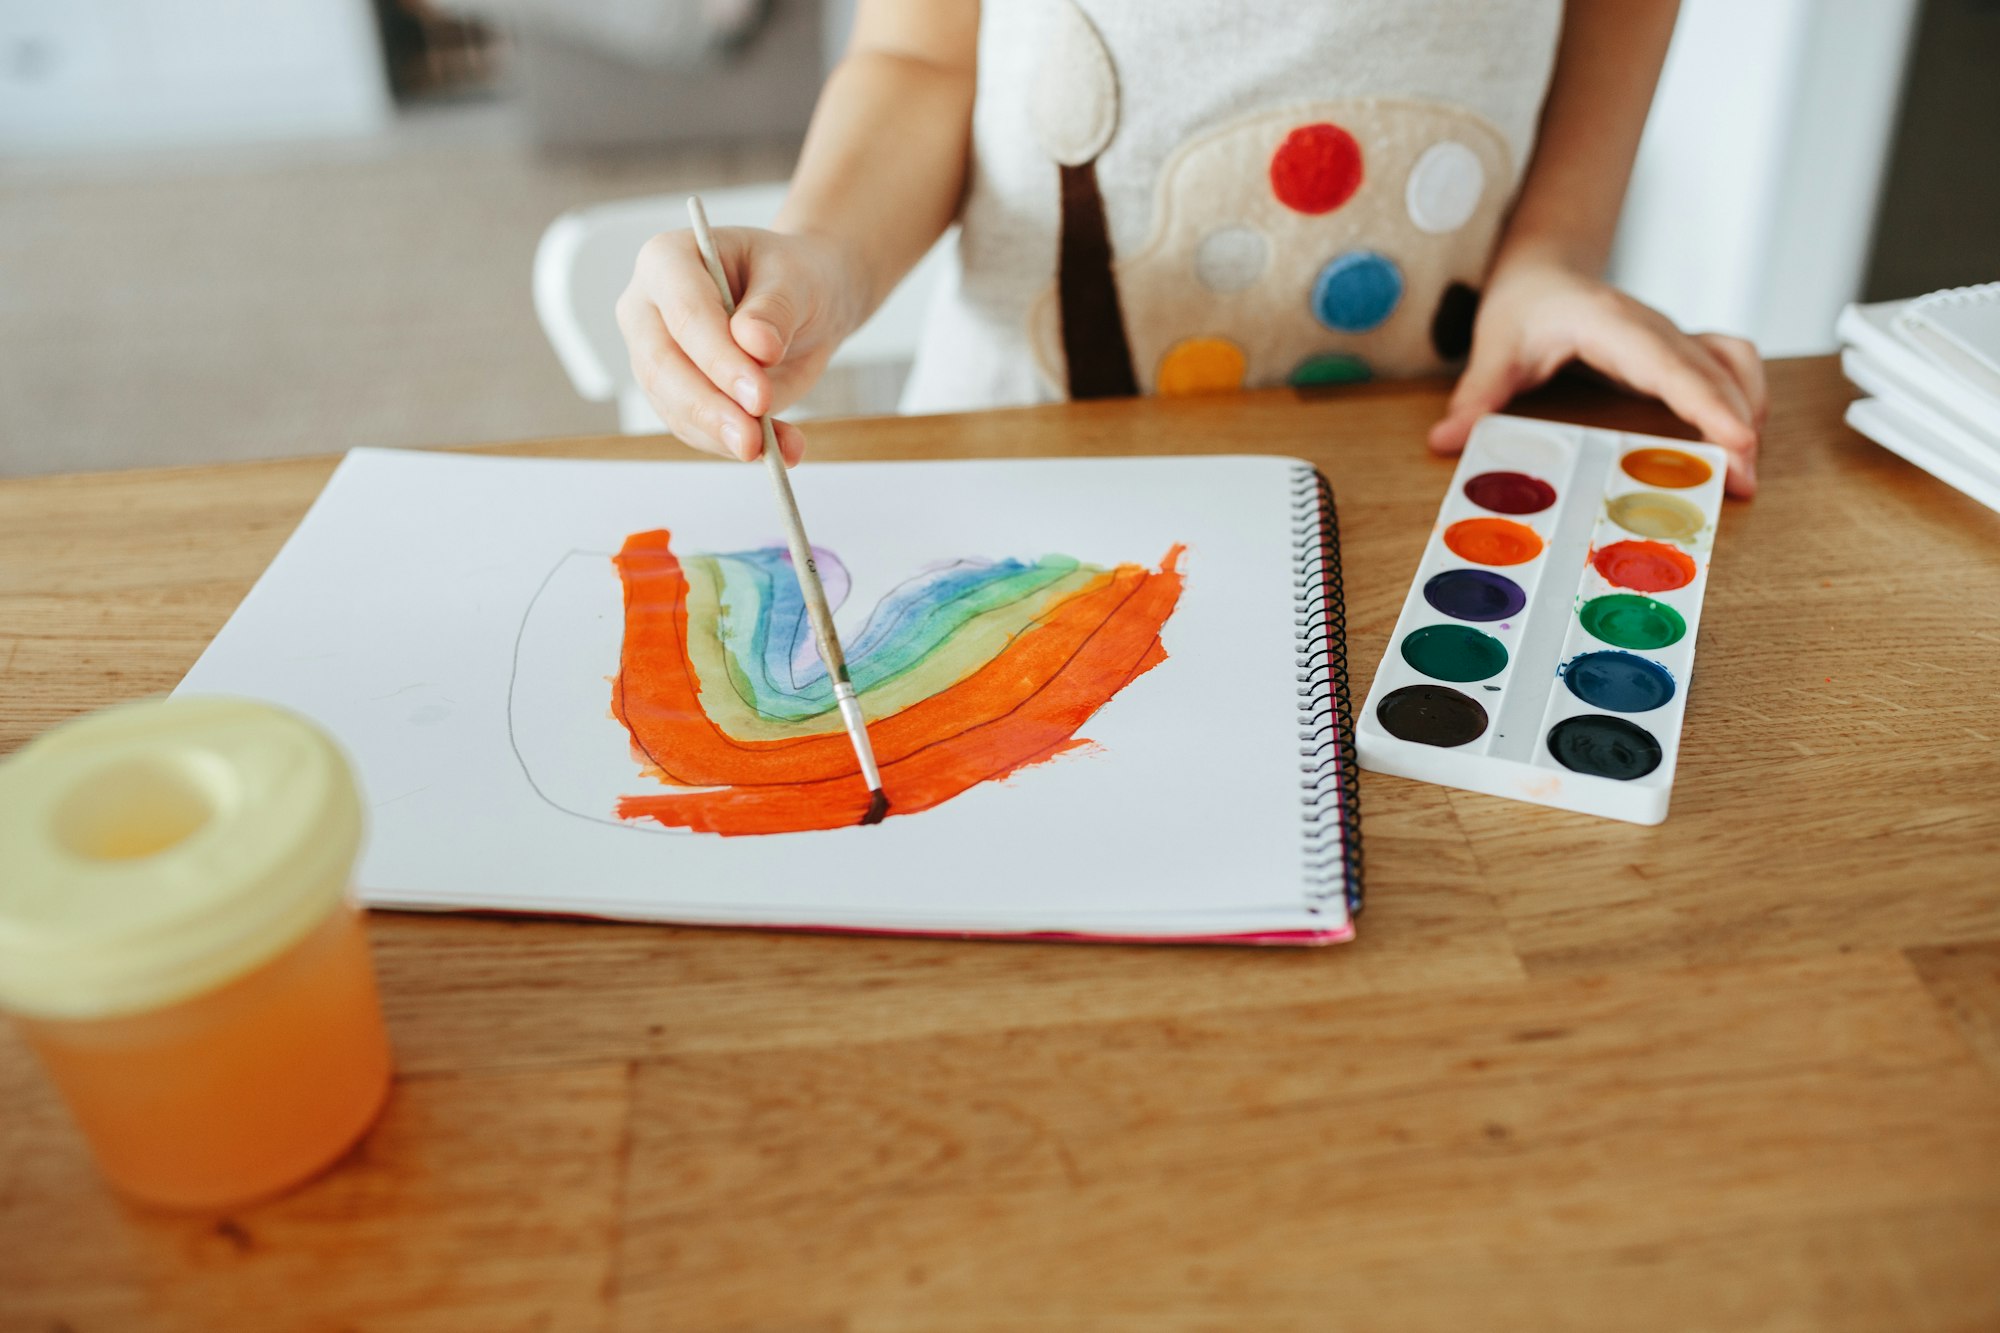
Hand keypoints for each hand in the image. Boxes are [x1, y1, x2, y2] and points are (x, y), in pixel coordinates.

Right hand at [617, 226, 865, 464]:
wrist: (804, 302)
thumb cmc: (792, 277)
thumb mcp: (796, 279)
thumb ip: (774, 310)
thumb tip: (755, 346)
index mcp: (668, 259)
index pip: (684, 314)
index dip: (718, 359)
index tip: (758, 395)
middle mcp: (648, 307)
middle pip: (662, 367)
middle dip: (710, 408)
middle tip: (754, 440)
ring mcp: (654, 354)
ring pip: (673, 406)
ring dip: (722, 436)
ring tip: (776, 449)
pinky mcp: (673, 394)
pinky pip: (694, 428)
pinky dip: (733, 444)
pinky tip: (777, 448)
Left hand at [1428, 258, 1766, 495]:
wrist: (1542, 268)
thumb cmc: (1523, 303)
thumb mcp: (1493, 346)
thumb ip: (1476, 394)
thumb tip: (1445, 440)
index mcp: (1611, 324)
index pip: (1670, 364)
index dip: (1708, 402)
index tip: (1739, 439)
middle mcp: (1652, 327)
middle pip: (1713, 370)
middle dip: (1737, 424)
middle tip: (1745, 484)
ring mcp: (1670, 336)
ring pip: (1732, 362)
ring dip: (1749, 407)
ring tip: (1746, 469)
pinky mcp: (1676, 348)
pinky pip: (1726, 366)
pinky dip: (1740, 397)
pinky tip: (1736, 440)